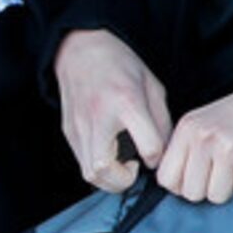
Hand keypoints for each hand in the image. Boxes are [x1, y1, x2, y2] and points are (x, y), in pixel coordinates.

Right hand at [53, 28, 173, 191]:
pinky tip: (109, 155)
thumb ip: (161, 121)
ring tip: (121, 166)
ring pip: (89, 173)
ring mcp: (79, 127)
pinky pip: (82, 162)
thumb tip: (163, 152)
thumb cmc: (120, 66)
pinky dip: (98, 168)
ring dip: (108, 179)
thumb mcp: (152, 86)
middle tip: (134, 170)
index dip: (157, 157)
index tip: (155, 153)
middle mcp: (98, 118)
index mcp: (126, 102)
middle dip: (124, 181)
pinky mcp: (69, 132)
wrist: (80, 50)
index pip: (148, 146)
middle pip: (104, 169)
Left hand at [156, 84, 232, 204]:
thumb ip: (181, 152)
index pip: (165, 178)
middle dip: (204, 190)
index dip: (179, 186)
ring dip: (226, 188)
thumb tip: (172, 186)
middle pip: (191, 193)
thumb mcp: (197, 126)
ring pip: (216, 196)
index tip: (191, 179)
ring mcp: (228, 148)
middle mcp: (204, 138)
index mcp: (186, 130)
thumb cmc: (230, 120)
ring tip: (231, 168)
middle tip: (215, 173)